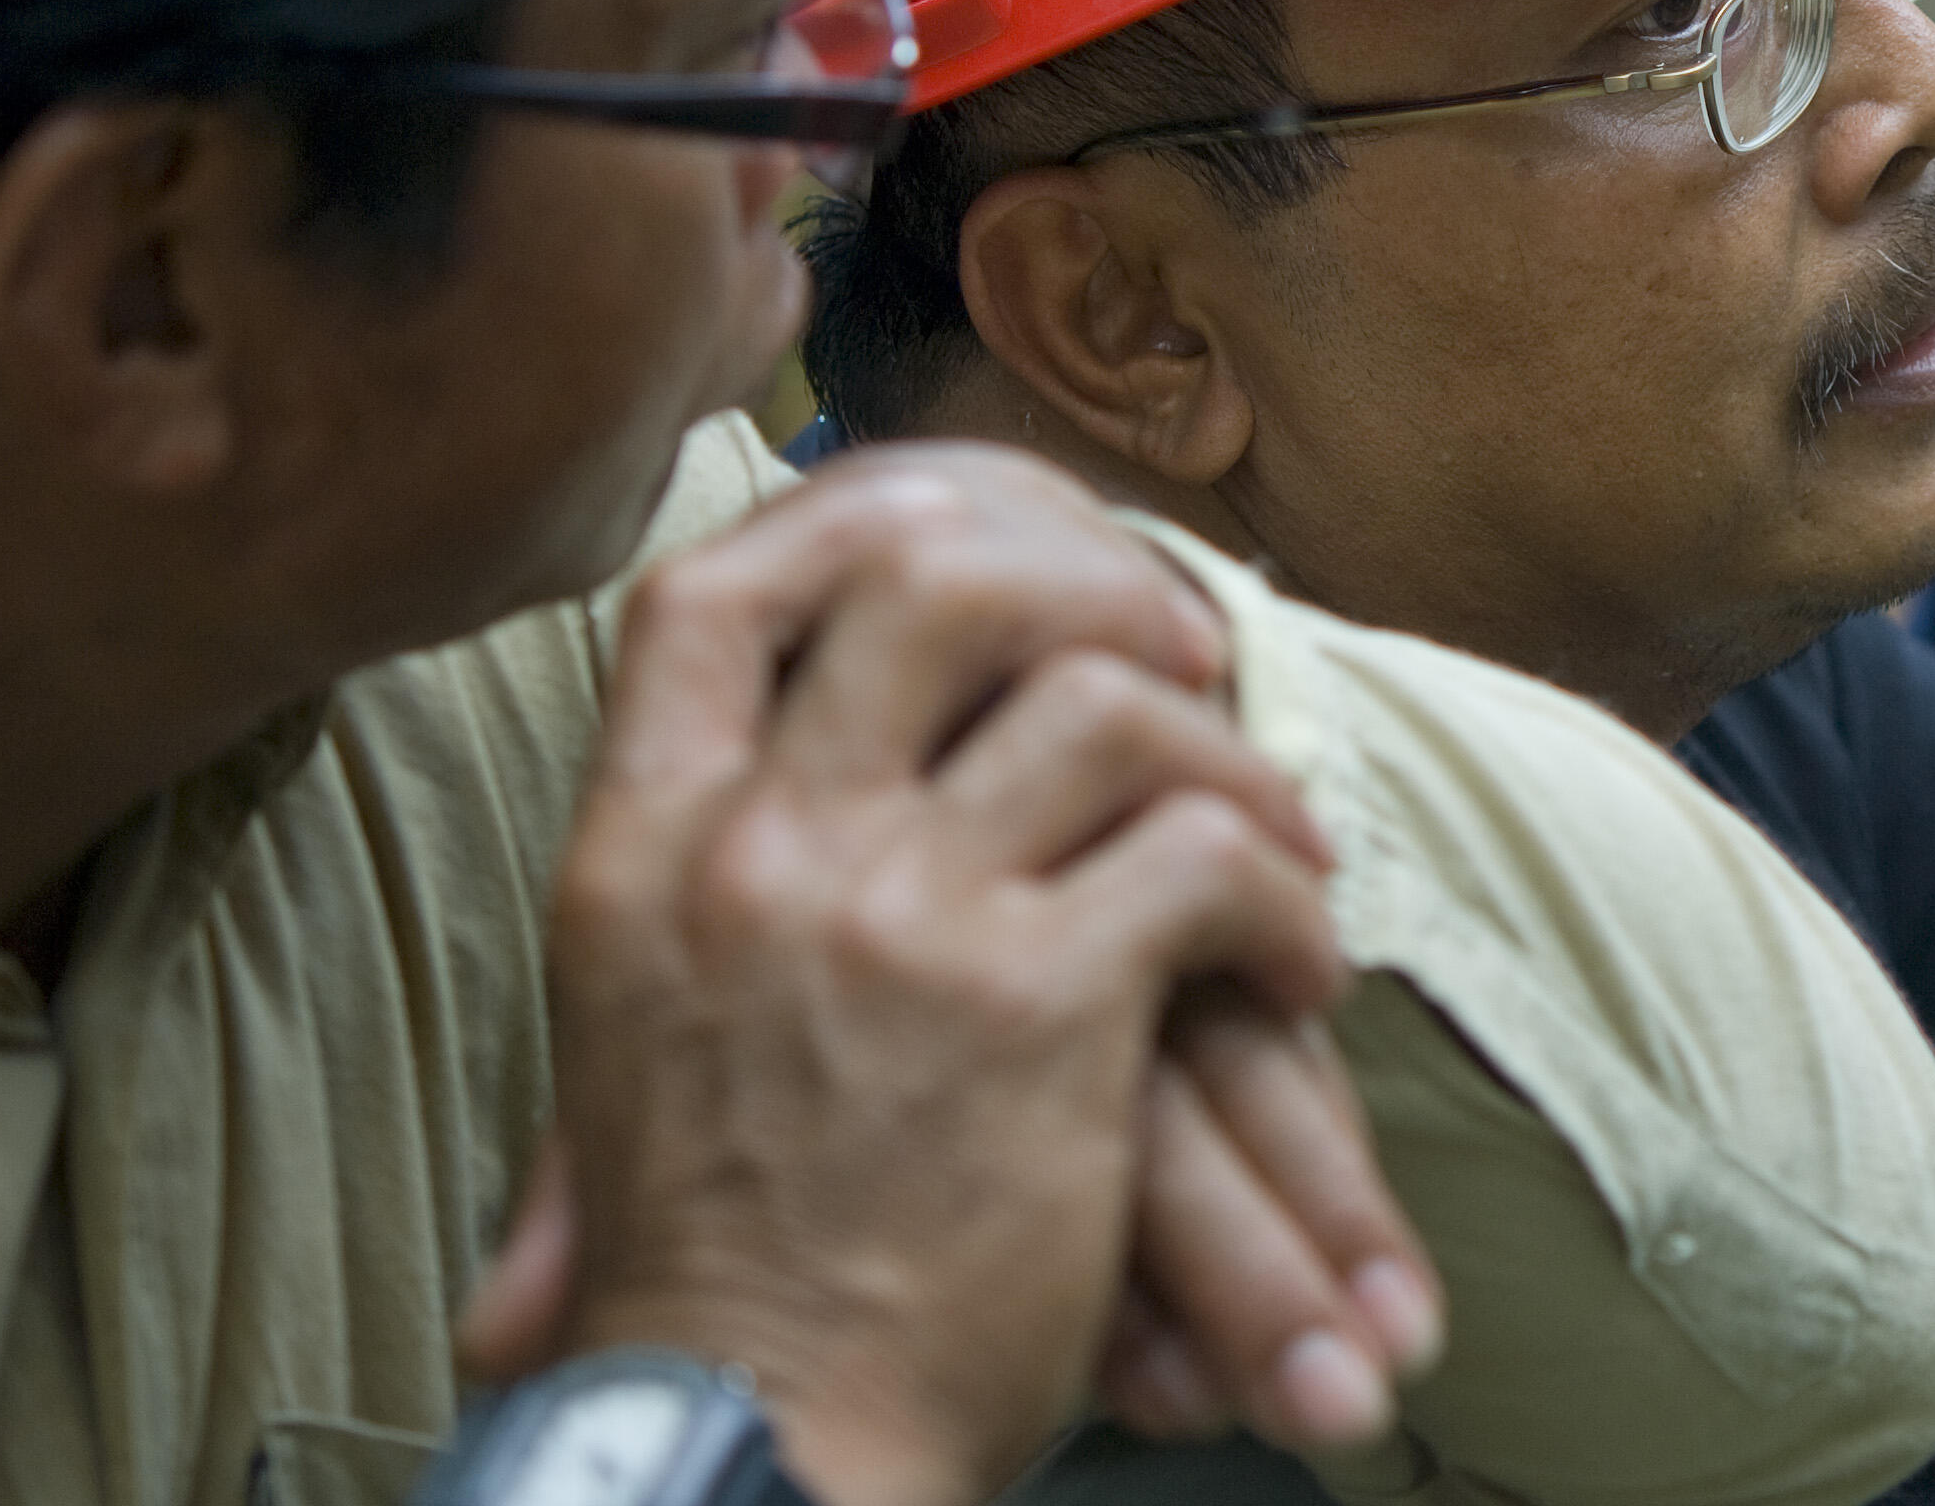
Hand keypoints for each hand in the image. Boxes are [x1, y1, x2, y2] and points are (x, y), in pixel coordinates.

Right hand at [499, 446, 1396, 1505]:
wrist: (754, 1451)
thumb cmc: (721, 1278)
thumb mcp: (634, 1055)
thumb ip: (702, 896)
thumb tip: (744, 760)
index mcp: (638, 858)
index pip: (708, 591)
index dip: (858, 522)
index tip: (985, 549)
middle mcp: (754, 855)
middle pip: (931, 580)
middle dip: (1093, 587)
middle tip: (1185, 664)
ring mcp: (893, 916)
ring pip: (1106, 702)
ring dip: (1232, 763)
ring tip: (1282, 852)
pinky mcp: (1034, 1005)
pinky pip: (1203, 854)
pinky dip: (1287, 903)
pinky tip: (1300, 971)